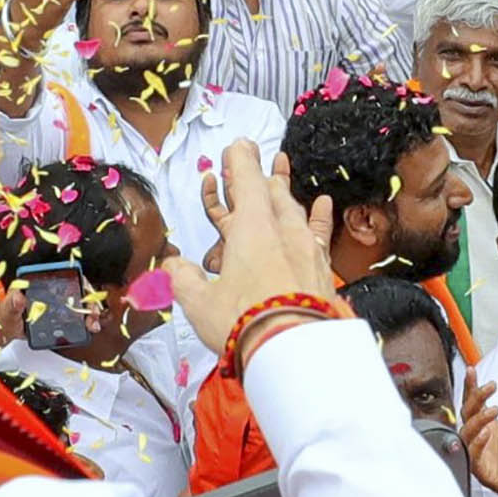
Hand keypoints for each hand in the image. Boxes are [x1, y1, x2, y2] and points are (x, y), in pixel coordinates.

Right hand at [160, 139, 337, 355]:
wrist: (295, 351)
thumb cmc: (245, 322)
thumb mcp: (199, 301)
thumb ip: (183, 277)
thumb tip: (173, 264)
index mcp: (252, 228)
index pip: (246, 181)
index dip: (239, 161)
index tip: (237, 145)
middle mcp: (283, 230)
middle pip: (270, 192)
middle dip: (257, 175)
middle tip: (249, 161)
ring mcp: (306, 247)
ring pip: (293, 209)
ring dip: (282, 191)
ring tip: (278, 177)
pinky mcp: (321, 267)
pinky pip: (318, 231)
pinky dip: (318, 215)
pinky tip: (323, 203)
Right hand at [461, 372, 497, 496]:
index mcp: (493, 428)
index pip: (476, 404)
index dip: (472, 387)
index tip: (473, 371)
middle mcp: (485, 441)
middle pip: (468, 415)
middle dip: (474, 398)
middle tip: (488, 387)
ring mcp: (484, 456)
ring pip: (466, 435)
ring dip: (477, 420)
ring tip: (493, 410)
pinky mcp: (486, 473)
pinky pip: (473, 457)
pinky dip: (477, 444)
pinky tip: (488, 433)